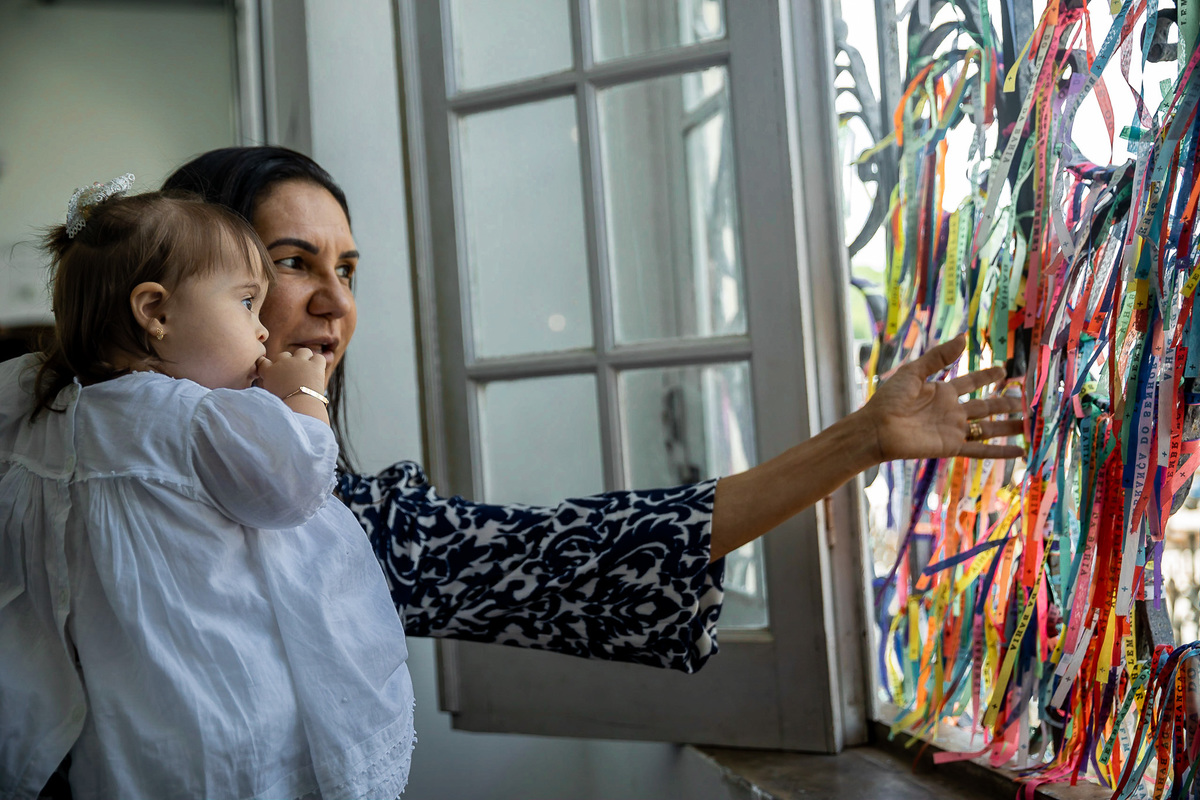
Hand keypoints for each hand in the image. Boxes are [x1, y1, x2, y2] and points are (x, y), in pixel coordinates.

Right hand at [256, 348, 326, 401]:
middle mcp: (283, 363)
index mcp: (269, 372)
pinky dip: (319, 363)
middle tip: (294, 376)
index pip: (262, 361)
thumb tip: (275, 388)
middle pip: (284, 355)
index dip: (267, 364)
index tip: (272, 370)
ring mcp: (299, 362)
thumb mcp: (270, 396)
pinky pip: (319, 357)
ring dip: (305, 358)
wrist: (299, 407)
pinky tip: (318, 372)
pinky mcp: (314, 365)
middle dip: (288, 362)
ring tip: (308, 371)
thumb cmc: (284, 407)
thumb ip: (271, 387)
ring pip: (303, 351)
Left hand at [856, 334, 1024, 462]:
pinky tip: (1019, 452)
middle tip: (1026, 400)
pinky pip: (981, 450)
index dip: (987, 376)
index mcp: (942, 392)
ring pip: (988, 428)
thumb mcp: (913, 372)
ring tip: (1030, 424)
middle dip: (1005, 403)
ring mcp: (953, 429)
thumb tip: (964, 337)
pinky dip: (1000, 452)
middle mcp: (952, 411)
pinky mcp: (952, 446)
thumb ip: (939, 357)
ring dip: (1008, 427)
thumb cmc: (890, 399)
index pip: (972, 382)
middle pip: (986, 406)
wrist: (877, 428)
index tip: (1004, 370)